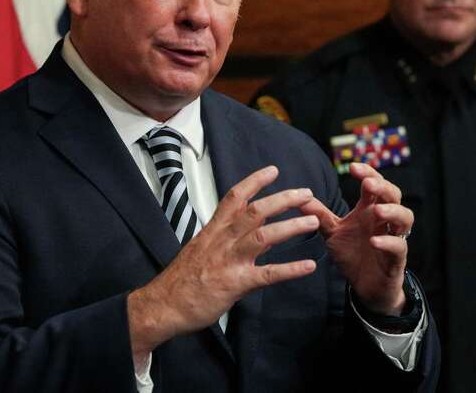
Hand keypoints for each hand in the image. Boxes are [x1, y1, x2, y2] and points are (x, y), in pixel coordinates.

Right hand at [127, 166, 319, 362]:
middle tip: (306, 193)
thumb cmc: (179, 280)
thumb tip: (239, 233)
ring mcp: (229, 261)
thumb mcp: (197, 249)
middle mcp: (222, 240)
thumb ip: (220, 239)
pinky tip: (308, 267)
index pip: (234, 197)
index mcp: (212, 230)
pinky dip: (290, 270)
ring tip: (313, 221)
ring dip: (291, 226)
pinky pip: (267, 274)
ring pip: (264, 235)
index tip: (273, 171)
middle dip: (283, 199)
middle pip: (255, 211)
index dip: (254, 182)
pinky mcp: (235, 283)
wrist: (163, 305)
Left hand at [304, 163, 410, 315]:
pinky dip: (388, 242)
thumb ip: (319, 215)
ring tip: (377, 210)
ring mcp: (392, 238)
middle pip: (393, 195)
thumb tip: (300, 198)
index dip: (367, 173)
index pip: (374, 184)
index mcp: (369, 210)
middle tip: (368, 184)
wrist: (364, 286)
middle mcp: (384, 221)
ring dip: (393, 211)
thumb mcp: (333, 232)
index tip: (353, 167)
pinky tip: (374, 241)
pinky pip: (399, 247)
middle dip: (383, 187)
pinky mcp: (396, 259)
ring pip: (405, 218)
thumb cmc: (352, 254)